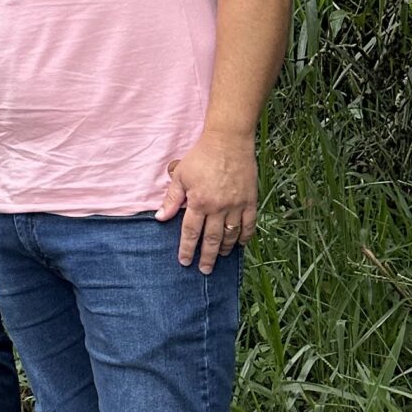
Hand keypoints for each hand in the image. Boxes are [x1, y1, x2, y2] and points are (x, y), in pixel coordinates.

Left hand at [158, 127, 258, 272]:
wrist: (228, 141)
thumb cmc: (201, 156)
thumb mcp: (181, 175)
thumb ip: (172, 199)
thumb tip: (161, 218)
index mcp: (199, 202)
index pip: (191, 232)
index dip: (187, 248)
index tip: (184, 261)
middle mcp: (218, 207)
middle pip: (211, 239)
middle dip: (207, 257)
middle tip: (204, 270)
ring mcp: (237, 205)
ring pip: (231, 234)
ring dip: (225, 248)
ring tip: (220, 257)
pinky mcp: (250, 200)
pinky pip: (249, 224)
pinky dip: (245, 236)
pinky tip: (240, 243)